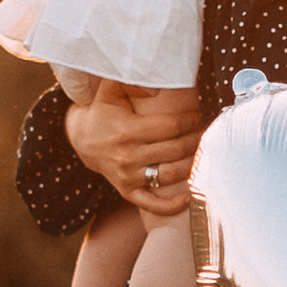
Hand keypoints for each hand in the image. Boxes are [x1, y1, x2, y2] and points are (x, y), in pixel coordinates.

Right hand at [64, 82, 202, 212]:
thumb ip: (131, 80)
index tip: (197, 116)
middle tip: (204, 132)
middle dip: (196, 139)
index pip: (171, 127)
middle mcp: (128, 156)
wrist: (82, 140)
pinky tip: (188, 198)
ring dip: (192, 164)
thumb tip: (157, 84)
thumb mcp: (111, 90)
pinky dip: (172, 206)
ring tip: (201, 153)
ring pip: (170, 175)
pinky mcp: (128, 191)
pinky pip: (152, 204)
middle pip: (176, 150)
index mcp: (127, 131)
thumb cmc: (104, 111)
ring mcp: (128, 176)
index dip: (190, 121)